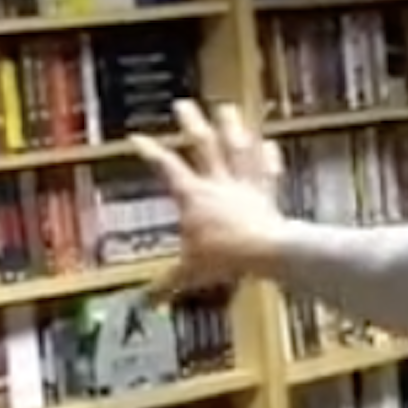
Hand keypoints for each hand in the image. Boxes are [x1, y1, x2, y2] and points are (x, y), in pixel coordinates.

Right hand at [130, 99, 288, 301]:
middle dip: (192, 124)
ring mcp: (243, 185)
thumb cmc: (224, 258)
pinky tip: (271, 143)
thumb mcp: (189, 273)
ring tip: (227, 108)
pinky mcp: (266, 193)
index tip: (137, 137)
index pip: (167, 168)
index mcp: (193, 196)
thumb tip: (145, 303)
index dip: (151, 152)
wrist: (264, 252)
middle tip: (183, 104)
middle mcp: (217, 183)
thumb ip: (167, 284)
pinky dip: (269, 157)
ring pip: (236, 148)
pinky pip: (266, 171)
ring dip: (231, 127)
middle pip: (203, 146)